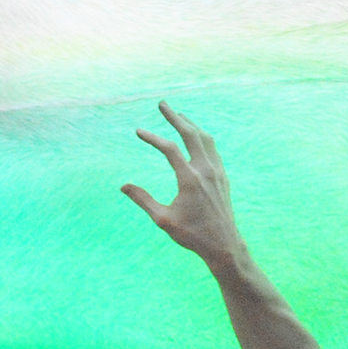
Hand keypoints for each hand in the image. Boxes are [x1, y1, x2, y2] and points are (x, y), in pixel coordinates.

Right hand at [122, 102, 241, 265]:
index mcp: (190, 179)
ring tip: (178, 115)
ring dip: (191, 124)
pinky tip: (195, 137)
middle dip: (175, 117)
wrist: (224, 244)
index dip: (152, 138)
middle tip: (162, 104)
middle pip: (190, 133)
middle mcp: (205, 170)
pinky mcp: (223, 176)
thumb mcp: (163, 219)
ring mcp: (217, 171)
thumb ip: (143, 200)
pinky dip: (201, 137)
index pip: (169, 149)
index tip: (138, 131)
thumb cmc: (192, 235)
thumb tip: (123, 186)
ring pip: (205, 138)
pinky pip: (212, 148)